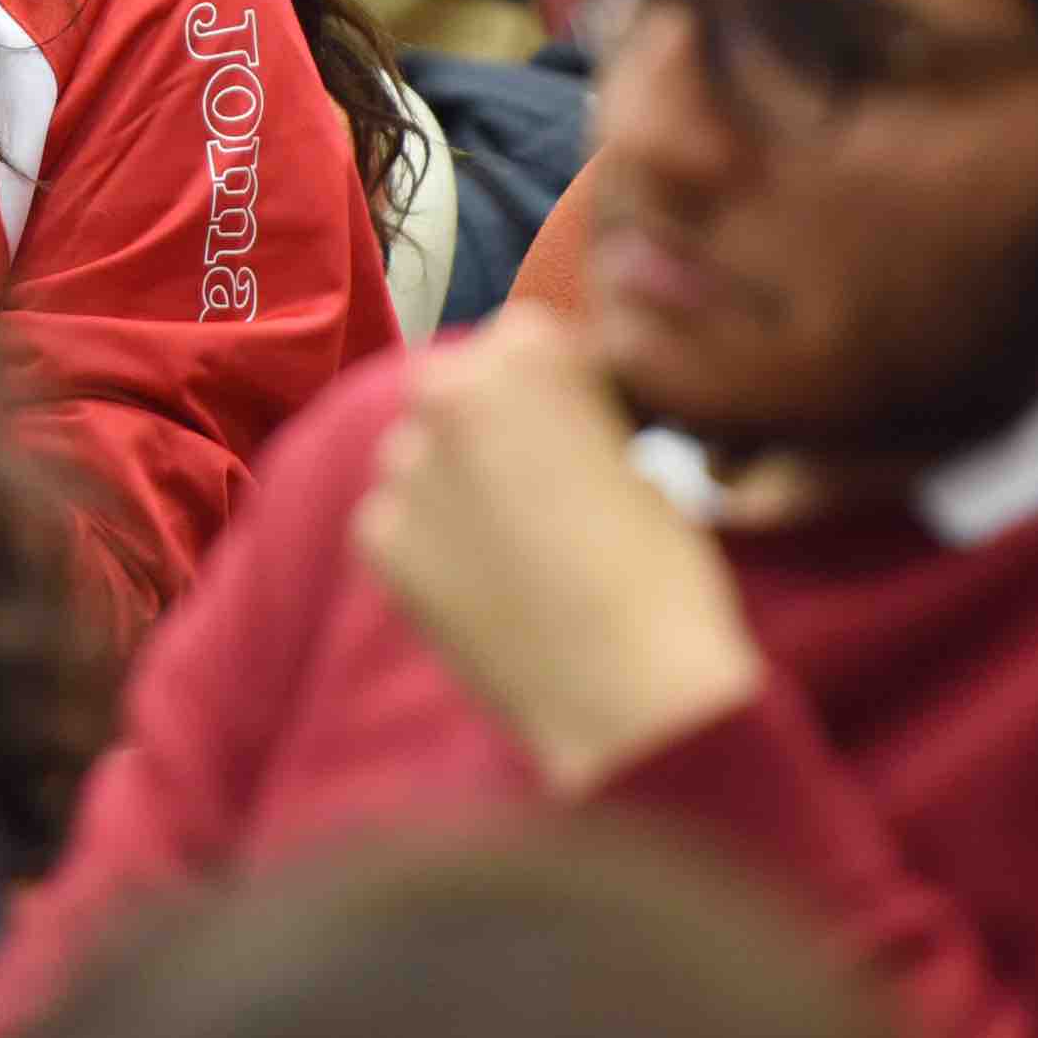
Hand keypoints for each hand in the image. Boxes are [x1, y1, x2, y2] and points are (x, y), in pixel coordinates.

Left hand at [352, 305, 764, 794]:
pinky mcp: (374, 540)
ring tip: (510, 540)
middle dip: (492, 423)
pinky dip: (428, 539)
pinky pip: (396, 518)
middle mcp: (443, 392)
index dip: (558, 389)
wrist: (629, 693)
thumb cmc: (663, 570)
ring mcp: (400, 468)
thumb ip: (573, 420)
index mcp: (524, 354)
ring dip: (453, 478)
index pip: (526, 344)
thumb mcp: (639, 458)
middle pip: (458, 388)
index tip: (582, 428)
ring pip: (419, 454)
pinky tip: (478, 580)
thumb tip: (551, 427)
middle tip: (539, 484)